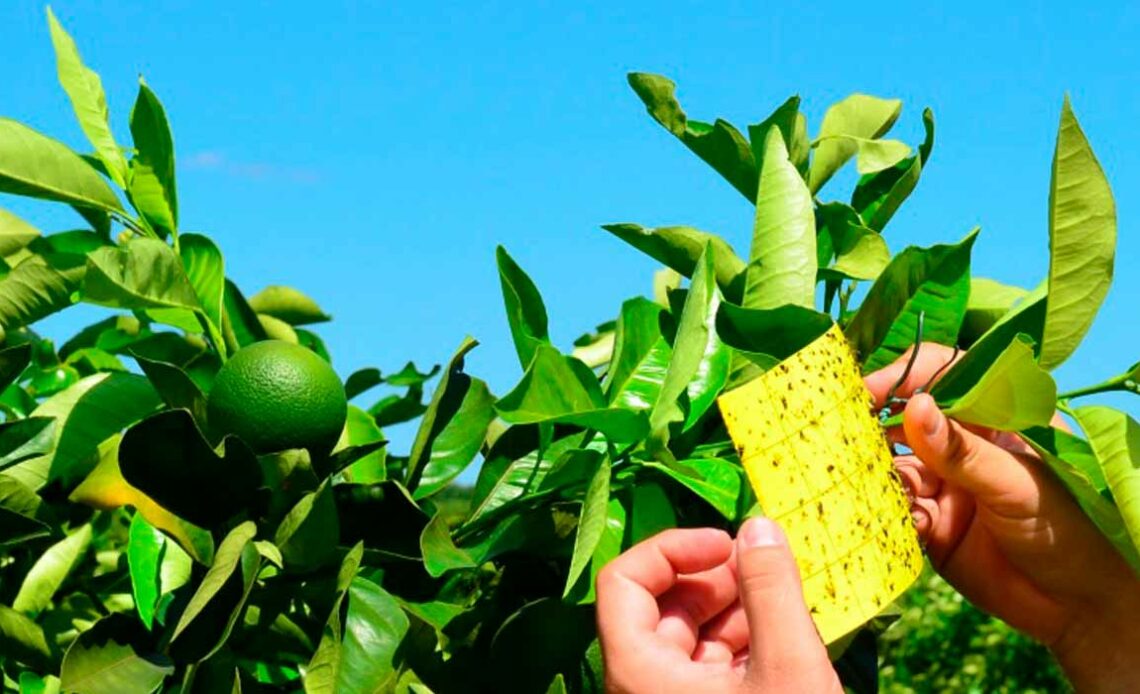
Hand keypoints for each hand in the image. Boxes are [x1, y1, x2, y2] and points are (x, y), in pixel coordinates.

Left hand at [595, 518, 840, 692]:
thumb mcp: (789, 666)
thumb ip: (771, 590)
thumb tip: (759, 526)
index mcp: (638, 669)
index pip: (621, 581)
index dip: (671, 550)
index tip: (725, 544)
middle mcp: (640, 685)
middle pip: (659, 606)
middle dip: (714, 579)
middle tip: (766, 568)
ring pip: (687, 640)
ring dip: (733, 612)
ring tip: (782, 604)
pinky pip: (705, 673)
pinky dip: (739, 649)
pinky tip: (781, 642)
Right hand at [866, 345, 1139, 689]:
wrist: (1078, 607)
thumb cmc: (1068, 530)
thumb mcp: (1016, 484)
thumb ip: (962, 450)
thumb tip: (917, 406)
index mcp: (995, 420)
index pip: (946, 375)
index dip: (906, 376)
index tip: (868, 390)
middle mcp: (964, 446)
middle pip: (908, 418)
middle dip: (875, 424)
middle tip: (840, 432)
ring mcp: (945, 485)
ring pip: (895, 467)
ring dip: (877, 474)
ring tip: (860, 481)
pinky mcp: (930, 525)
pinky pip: (895, 511)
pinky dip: (885, 513)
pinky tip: (887, 520)